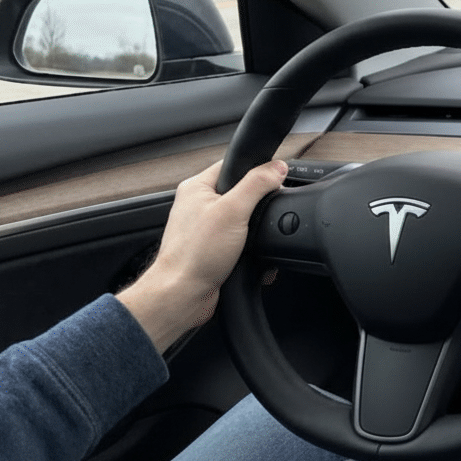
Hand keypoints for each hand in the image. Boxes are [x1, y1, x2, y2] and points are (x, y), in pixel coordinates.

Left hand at [118, 160, 286, 351]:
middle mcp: (199, 205)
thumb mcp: (233, 211)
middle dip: (259, 207)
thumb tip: (277, 167)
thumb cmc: (195, 255)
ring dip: (256, 231)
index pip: (235, 165)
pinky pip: (240, 239)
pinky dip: (251, 248)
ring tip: (251, 241)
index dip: (257, 171)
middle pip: (242, 192)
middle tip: (261, 217)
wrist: (183, 295)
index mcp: (197, 187)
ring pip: (244, 218)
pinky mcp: (213, 248)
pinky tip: (251, 256)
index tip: (274, 182)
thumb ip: (257, 185)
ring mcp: (205, 227)